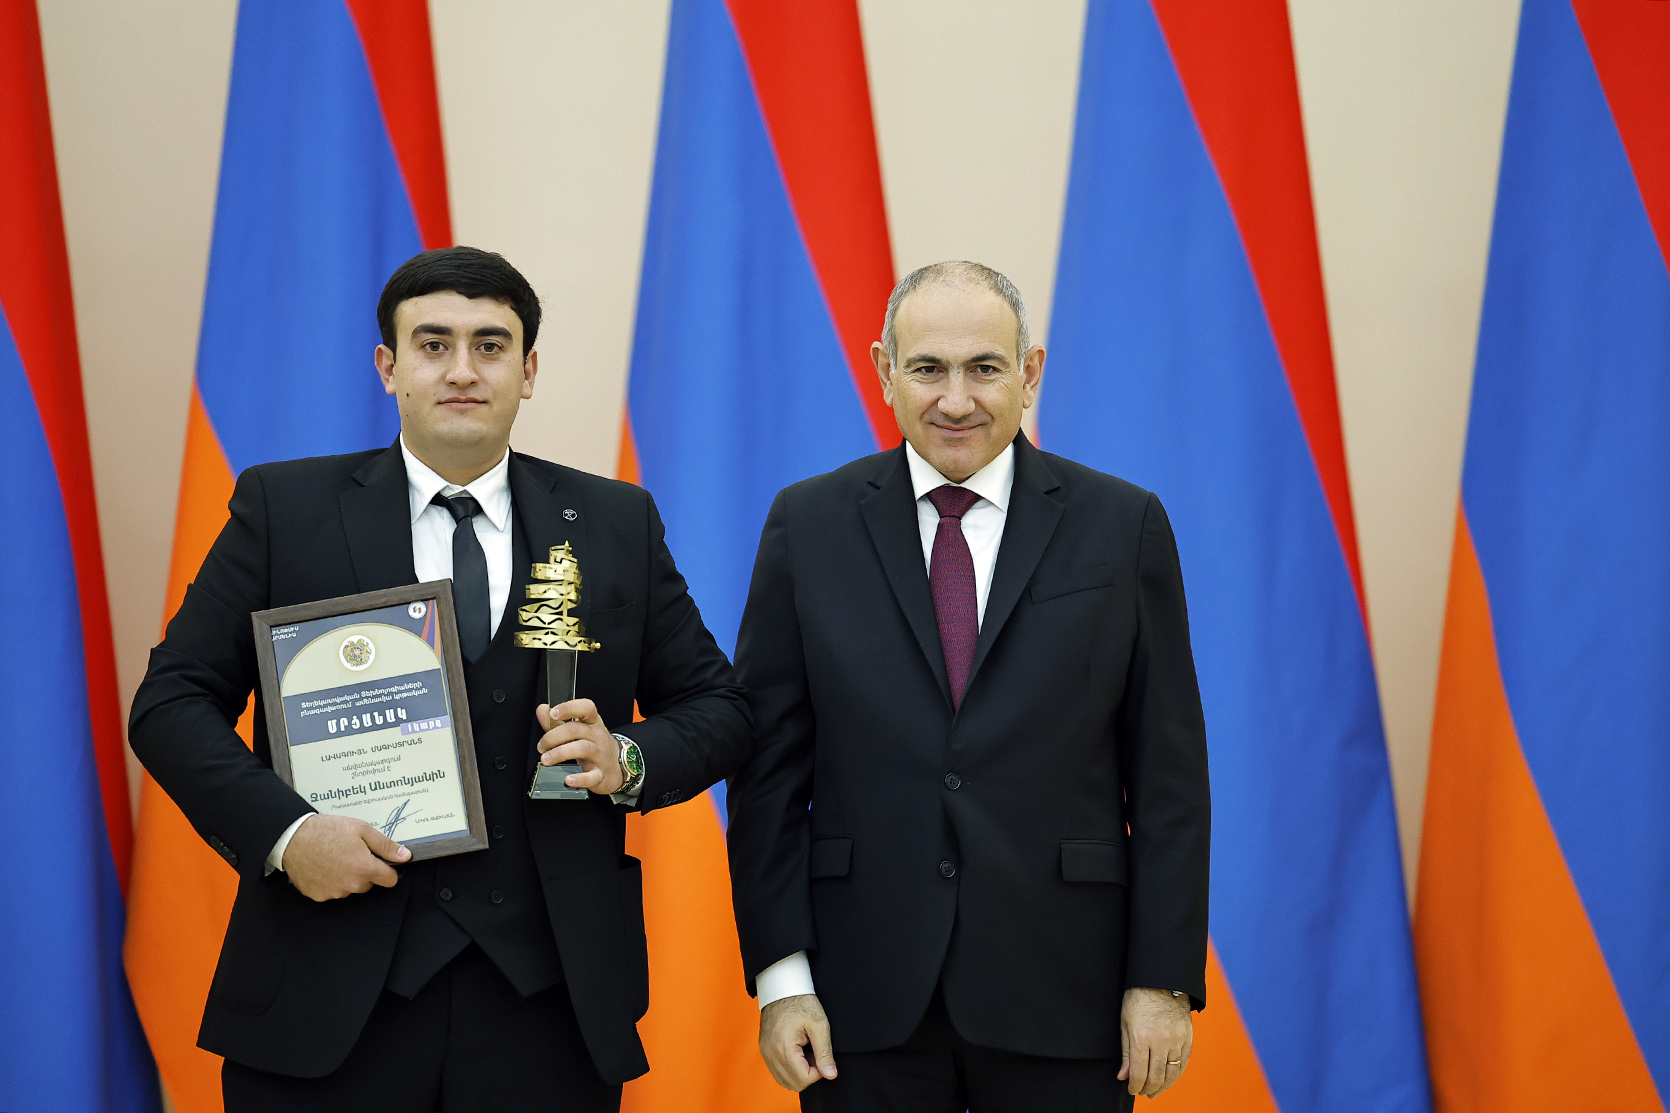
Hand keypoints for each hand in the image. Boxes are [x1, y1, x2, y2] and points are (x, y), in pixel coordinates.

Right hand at [282, 814, 409, 900]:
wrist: (292, 837)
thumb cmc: (326, 831)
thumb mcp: (361, 830)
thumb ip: (385, 845)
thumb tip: (405, 856)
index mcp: (364, 868)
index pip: (390, 880)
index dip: (388, 870)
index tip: (381, 863)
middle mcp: (350, 885)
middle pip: (369, 884)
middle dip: (365, 871)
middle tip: (351, 854)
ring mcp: (333, 892)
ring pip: (350, 888)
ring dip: (347, 877)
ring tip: (334, 858)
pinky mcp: (318, 895)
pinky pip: (332, 891)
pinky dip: (330, 882)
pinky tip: (323, 866)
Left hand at [535, 699, 623, 794]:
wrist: (616, 767)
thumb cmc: (593, 745)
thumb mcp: (578, 730)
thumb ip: (557, 722)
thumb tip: (542, 709)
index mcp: (592, 722)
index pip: (586, 708)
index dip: (569, 708)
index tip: (553, 713)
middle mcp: (597, 736)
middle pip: (576, 729)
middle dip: (553, 737)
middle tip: (541, 746)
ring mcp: (600, 755)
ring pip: (582, 749)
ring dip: (560, 753)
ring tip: (546, 759)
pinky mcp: (600, 774)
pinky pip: (592, 776)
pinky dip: (580, 779)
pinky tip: (568, 780)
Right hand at [759, 994, 836, 1090]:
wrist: (782, 989)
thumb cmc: (801, 1003)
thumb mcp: (819, 1025)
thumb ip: (825, 1053)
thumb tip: (831, 1075)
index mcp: (784, 1048)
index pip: (803, 1079)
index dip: (818, 1071)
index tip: (821, 1054)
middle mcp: (771, 1055)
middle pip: (793, 1084)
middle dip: (809, 1073)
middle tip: (814, 1052)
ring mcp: (766, 1054)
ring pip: (785, 1081)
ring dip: (799, 1072)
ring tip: (806, 1051)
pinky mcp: (765, 1052)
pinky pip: (778, 1072)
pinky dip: (790, 1068)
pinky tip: (797, 1052)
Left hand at [1119, 986, 1192, 1097]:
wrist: (1161, 981)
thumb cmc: (1138, 1000)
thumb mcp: (1125, 1024)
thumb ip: (1126, 1053)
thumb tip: (1123, 1076)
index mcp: (1141, 1037)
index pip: (1139, 1073)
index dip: (1134, 1086)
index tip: (1132, 1090)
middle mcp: (1160, 1041)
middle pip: (1156, 1077)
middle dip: (1148, 1089)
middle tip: (1143, 1093)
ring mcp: (1176, 1040)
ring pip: (1172, 1073)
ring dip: (1163, 1086)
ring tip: (1155, 1091)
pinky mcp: (1188, 1038)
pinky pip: (1183, 1063)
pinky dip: (1176, 1075)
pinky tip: (1169, 1079)